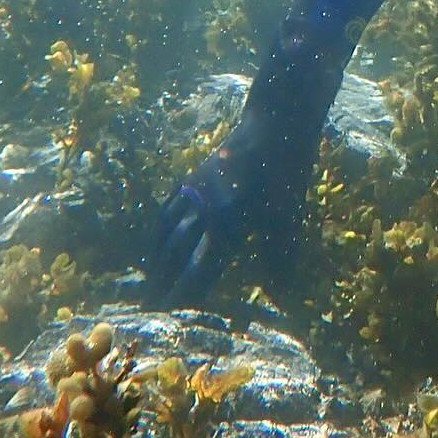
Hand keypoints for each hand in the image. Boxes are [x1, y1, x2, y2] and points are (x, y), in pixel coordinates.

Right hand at [145, 113, 311, 305]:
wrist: (274, 123)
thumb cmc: (285, 172)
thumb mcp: (287, 216)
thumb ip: (279, 255)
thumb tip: (279, 293)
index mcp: (224, 226)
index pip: (198, 270)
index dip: (184, 294)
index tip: (167, 315)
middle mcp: (201, 211)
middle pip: (176, 254)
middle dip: (163, 281)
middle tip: (150, 305)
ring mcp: (194, 191)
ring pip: (167, 230)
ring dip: (157, 257)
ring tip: (150, 278)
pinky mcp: (195, 175)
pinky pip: (169, 205)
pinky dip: (160, 225)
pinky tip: (158, 234)